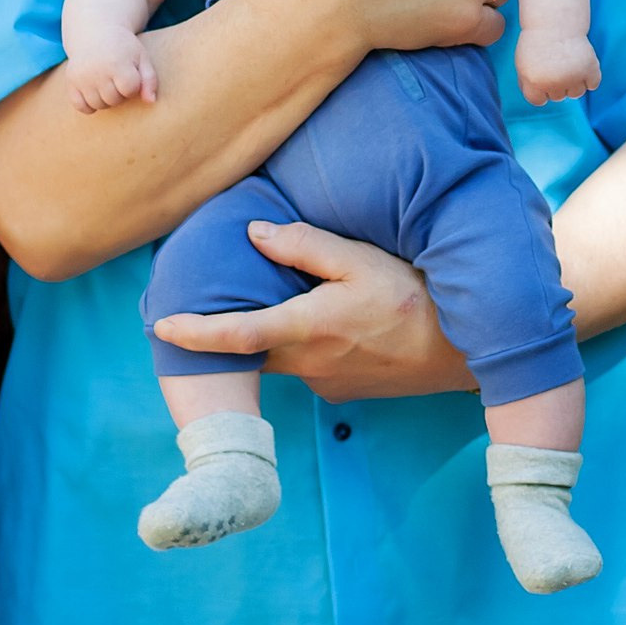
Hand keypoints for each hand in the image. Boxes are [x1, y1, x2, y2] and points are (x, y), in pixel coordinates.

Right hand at [61, 33, 157, 113]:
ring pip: (98, 105)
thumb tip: (150, 102)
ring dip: (106, 99)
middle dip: (120, 93)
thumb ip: (149, 79)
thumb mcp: (141, 57)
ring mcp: (82, 77)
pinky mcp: (71, 81)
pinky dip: (89, 105)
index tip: (131, 74)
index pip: (130, 90)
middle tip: (118, 78)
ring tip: (108, 84)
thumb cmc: (123, 47)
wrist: (95, 32)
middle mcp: (97, 70)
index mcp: (117, 63)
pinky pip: (81, 106)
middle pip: (114, 100)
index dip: (133, 85)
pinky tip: (95, 93)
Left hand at [148, 220, 475, 401]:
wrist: (464, 352)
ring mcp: (326, 382)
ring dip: (273, 334)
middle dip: (223, 335)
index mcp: (307, 329)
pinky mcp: (344, 390)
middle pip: (250, 350)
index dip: (194, 333)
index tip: (161, 327)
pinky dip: (304, 343)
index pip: (236, 335)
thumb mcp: (362, 261)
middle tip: (200, 311)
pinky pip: (309, 364)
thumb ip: (306, 246)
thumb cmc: (415, 299)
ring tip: (284, 301)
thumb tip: (254, 234)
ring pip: (282, 356)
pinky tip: (331, 321)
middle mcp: (309, 363)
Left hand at [514, 29, 600, 104]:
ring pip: (577, 93)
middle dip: (558, 83)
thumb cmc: (538, 42)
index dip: (541, 88)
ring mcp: (572, 78)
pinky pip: (592, 84)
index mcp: (533, 82)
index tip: (543, 74)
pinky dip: (590, 76)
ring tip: (569, 63)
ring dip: (575, 81)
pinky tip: (582, 62)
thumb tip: (541, 101)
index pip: (539, 101)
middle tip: (557, 63)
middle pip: (559, 97)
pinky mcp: (590, 70)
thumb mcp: (523, 63)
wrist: (556, 21)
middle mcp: (553, 83)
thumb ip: (528, 84)